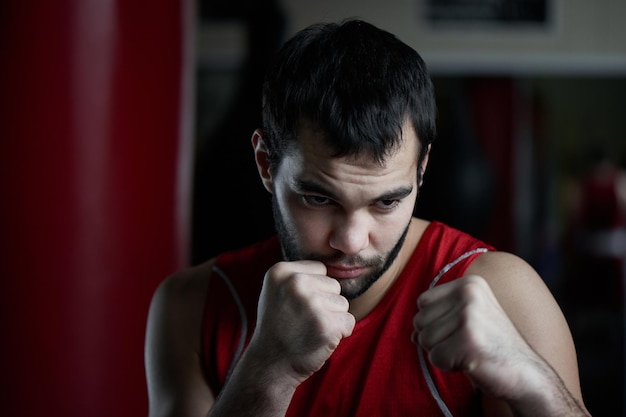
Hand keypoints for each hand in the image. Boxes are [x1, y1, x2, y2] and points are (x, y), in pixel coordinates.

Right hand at [249, 260, 355, 385]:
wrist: (269, 365)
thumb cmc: (278, 327)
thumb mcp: (276, 291)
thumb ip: (299, 275)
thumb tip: (335, 262)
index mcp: (281, 271)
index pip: (320, 269)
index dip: (314, 290)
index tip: (295, 306)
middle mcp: (295, 283)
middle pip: (334, 285)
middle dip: (324, 304)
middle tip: (301, 321)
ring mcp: (311, 303)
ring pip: (342, 303)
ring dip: (331, 319)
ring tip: (308, 330)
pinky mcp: (326, 324)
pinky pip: (349, 321)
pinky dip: (339, 333)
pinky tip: (318, 339)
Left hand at [413, 275, 545, 400]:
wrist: (526, 373)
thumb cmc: (492, 346)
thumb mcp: (468, 319)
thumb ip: (438, 318)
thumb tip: (412, 334)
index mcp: (470, 283)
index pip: (422, 301)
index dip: (434, 322)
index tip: (460, 330)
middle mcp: (469, 293)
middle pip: (419, 320)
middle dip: (436, 339)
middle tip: (465, 344)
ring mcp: (470, 316)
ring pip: (424, 339)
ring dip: (442, 352)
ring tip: (468, 351)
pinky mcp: (469, 340)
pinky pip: (435, 357)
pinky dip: (448, 366)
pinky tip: (471, 362)